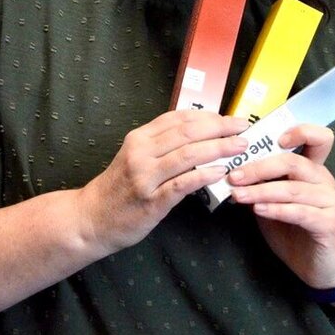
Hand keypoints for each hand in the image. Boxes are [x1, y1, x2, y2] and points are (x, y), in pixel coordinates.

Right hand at [78, 111, 249, 253]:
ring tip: (240, 147)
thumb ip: (162, 144)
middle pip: (188, 133)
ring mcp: (146, 177)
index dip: (209, 116)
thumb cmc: (118, 188)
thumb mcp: (135, 156)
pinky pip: (183, 184)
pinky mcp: (152, 201)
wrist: (91, 218)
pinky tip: (221, 172)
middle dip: (220, 128)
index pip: (179, 118)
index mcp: (139, 138)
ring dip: (218, 148)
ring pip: (188, 154)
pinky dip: (204, 175)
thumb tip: (200, 133)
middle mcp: (141, 153)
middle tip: (243, 128)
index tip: (230, 118)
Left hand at [225, 123, 334, 289]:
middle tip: (235, 176)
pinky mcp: (328, 222)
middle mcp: (323, 180)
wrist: (316, 265)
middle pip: (294, 162)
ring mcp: (329, 200)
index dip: (301, 132)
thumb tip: (231, 173)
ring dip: (262, 190)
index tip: (275, 139)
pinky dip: (276, 209)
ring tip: (239, 195)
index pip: (318, 138)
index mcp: (312, 169)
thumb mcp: (272, 202)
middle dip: (260, 167)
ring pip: (293, 188)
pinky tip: (258, 210)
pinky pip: (300, 212)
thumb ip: (261, 185)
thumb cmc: (293, 230)